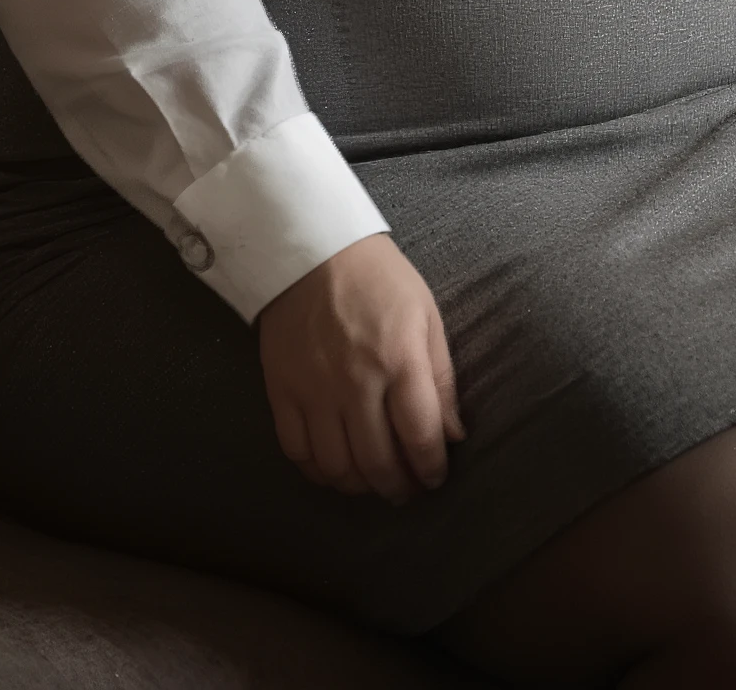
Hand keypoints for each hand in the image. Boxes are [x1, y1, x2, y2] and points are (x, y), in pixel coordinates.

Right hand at [256, 232, 465, 504]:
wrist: (311, 246)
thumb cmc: (378, 278)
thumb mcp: (425, 314)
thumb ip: (441, 378)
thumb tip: (453, 435)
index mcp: (399, 359)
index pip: (421, 437)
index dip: (432, 469)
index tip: (435, 478)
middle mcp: (356, 382)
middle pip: (378, 462)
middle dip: (398, 487)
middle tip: (406, 489)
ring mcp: (315, 389)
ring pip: (337, 467)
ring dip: (359, 486)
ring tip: (371, 481)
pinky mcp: (282, 390)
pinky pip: (297, 451)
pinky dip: (317, 471)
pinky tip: (333, 467)